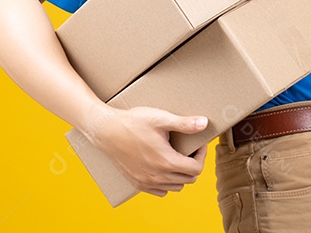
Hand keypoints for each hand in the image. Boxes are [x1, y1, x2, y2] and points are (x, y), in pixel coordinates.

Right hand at [83, 105, 208, 196]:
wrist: (106, 131)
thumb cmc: (133, 122)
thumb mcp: (161, 119)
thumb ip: (184, 123)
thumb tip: (204, 123)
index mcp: (166, 161)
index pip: (196, 169)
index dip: (202, 156)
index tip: (198, 145)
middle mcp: (157, 176)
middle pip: (188, 179)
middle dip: (193, 164)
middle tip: (189, 149)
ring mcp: (146, 182)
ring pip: (175, 187)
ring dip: (181, 174)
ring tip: (177, 157)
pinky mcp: (137, 183)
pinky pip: (160, 191)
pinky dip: (167, 183)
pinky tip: (163, 167)